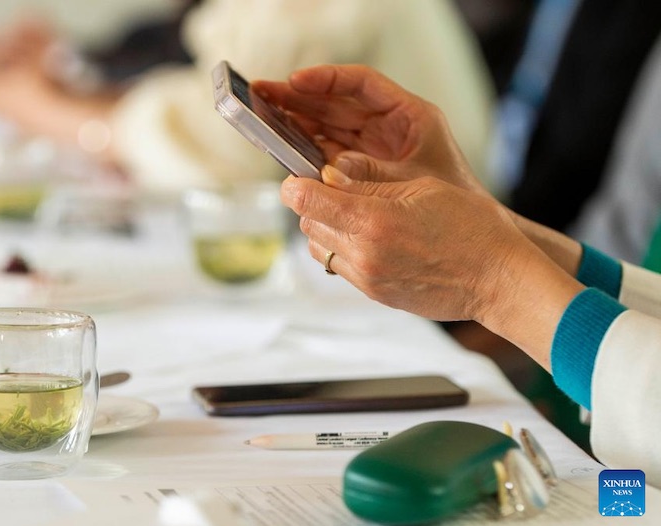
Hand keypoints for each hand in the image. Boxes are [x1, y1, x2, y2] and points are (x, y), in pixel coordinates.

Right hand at [254, 64, 485, 194]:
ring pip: (328, 128)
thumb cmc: (454, 202)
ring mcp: (373, 150)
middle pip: (336, 104)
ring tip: (265, 117)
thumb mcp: (414, 182)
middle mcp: (387, 128)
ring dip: (297, 123)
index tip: (296, 81)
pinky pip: (328, 156)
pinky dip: (307, 152)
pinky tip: (285, 149)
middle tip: (263, 94)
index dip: (326, 80)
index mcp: (407, 116)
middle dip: (300, 98)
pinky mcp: (362, 173)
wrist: (469, 238)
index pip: (361, 84)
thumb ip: (372, 173)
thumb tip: (330, 171)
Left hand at [280, 164, 582, 366]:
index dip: (295, 186)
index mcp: (372, 220)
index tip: (297, 179)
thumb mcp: (420, 188)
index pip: (306, 200)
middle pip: (308, 224)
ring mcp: (367, 278)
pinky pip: (340, 267)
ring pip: (318, 249)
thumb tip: (331, 173)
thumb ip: (370, 181)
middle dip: (314, 204)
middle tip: (334, 190)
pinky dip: (343, 250)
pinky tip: (371, 238)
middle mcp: (363, 253)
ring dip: (325, 229)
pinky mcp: (374, 293)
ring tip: (354, 216)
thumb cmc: (470, 227)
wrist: (498, 279)